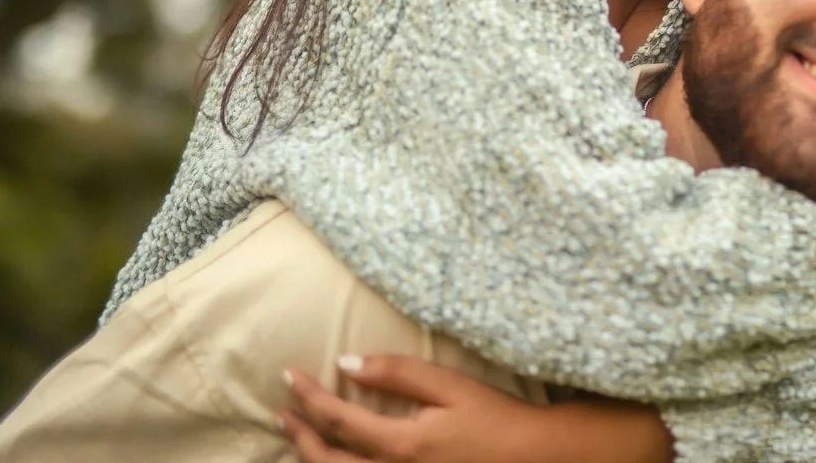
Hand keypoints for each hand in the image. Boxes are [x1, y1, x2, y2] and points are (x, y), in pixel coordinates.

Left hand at [281, 357, 545, 462]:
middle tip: (282, 409)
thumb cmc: (495, 419)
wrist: (532, 458)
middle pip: (327, 460)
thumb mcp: (450, 386)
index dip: (309, 396)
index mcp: (400, 445)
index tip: (290, 375)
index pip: (338, 419)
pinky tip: (334, 457)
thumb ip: (397, 373)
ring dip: (312, 456)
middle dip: (300, 433)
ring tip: (297, 435)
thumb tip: (348, 363)